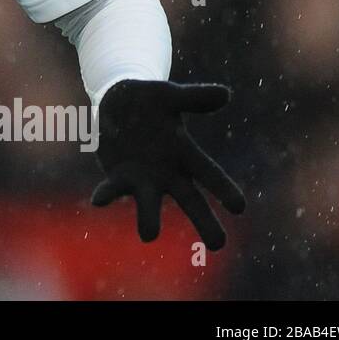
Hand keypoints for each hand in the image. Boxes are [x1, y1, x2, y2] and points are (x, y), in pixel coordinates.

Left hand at [91, 79, 245, 249]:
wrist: (119, 102)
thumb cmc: (152, 100)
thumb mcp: (171, 96)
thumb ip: (195, 98)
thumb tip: (226, 94)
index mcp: (185, 152)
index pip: (209, 173)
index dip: (224, 189)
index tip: (240, 207)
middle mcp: (168, 171)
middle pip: (190, 200)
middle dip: (204, 221)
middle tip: (218, 245)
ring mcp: (143, 177)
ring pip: (149, 203)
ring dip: (148, 217)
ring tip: (149, 235)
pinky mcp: (118, 176)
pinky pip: (113, 188)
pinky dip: (107, 194)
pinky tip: (98, 200)